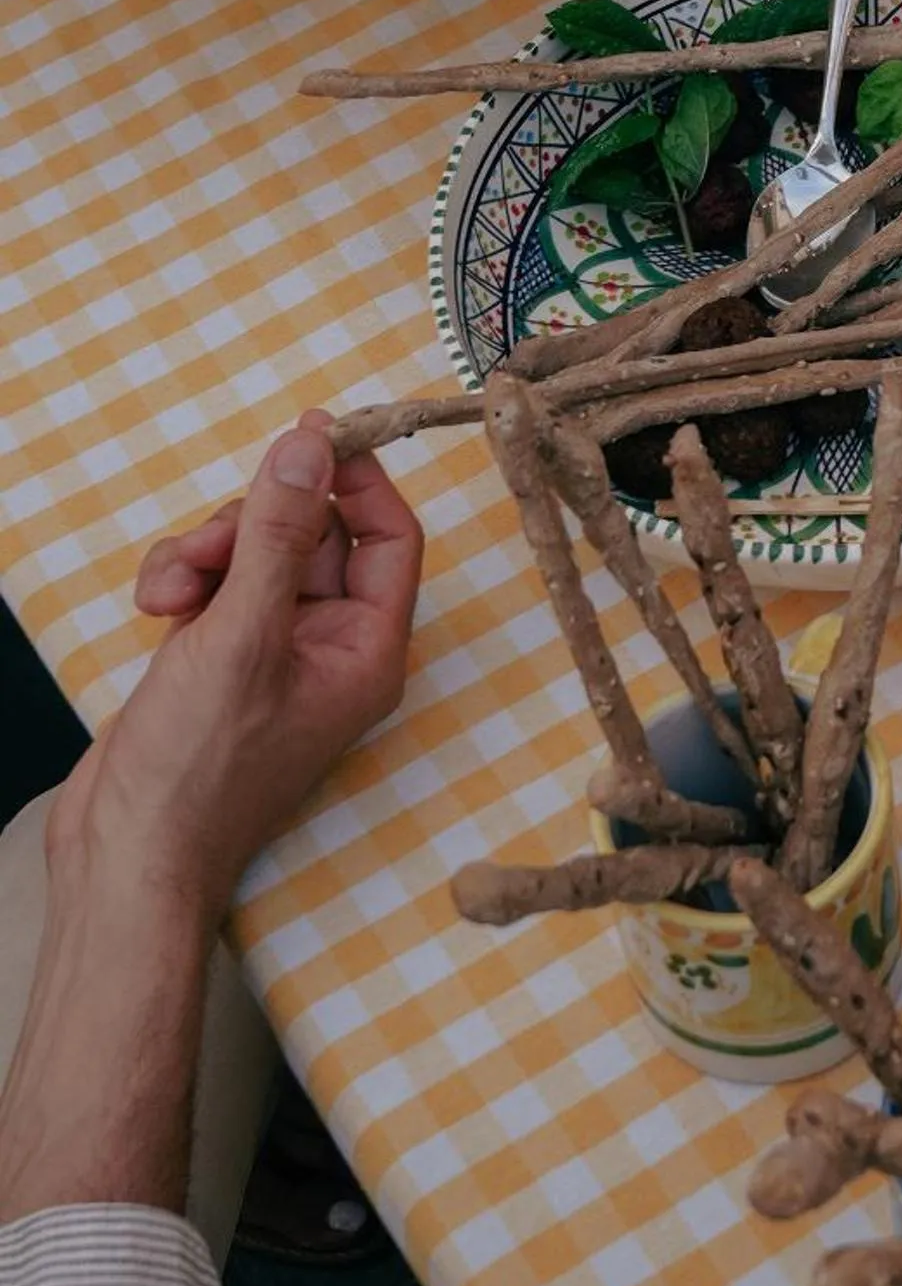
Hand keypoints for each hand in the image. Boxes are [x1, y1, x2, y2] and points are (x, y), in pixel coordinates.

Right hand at [53, 413, 423, 916]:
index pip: (392, 536)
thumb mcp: (241, 633)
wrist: (124, 852)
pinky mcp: (220, 653)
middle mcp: (331, 644)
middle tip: (215, 550)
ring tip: (173, 595)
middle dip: (253, 524)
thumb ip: (277, 533)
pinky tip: (155, 608)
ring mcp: (273, 648)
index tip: (313, 433)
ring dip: (207, 553)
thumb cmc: (199, 769)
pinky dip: (183, 580)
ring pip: (253, 551)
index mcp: (368, 647)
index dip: (357, 481)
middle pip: (313, 533)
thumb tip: (312, 446)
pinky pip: (215, 581)